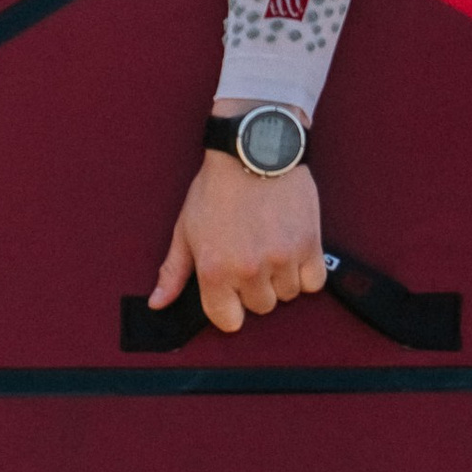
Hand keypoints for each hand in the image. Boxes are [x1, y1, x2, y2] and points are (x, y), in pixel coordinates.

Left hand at [147, 148, 326, 338]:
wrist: (252, 150)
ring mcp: (281, 259)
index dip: (229, 307)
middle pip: (260, 307)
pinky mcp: (310, 245)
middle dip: (255, 288)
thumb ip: (174, 272)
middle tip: (250, 255)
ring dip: (281, 278)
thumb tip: (157, 303)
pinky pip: (313, 282)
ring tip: (270, 246)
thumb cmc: (216, 189)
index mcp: (214, 270)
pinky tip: (292, 249)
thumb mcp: (186, 228)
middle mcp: (248, 270)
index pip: (228, 321)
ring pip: (287, 294)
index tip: (231, 290)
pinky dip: (306, 272)